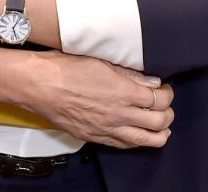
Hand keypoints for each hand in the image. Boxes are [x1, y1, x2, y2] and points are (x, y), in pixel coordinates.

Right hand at [18, 52, 173, 148]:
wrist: (39, 85)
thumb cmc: (66, 68)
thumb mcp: (101, 62)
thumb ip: (129, 74)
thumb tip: (151, 82)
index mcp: (123, 91)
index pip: (160, 99)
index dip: (167, 94)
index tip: (164, 89)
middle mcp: (119, 114)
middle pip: (159, 122)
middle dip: (168, 114)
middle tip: (165, 106)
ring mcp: (108, 128)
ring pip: (146, 140)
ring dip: (160, 133)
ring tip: (161, 126)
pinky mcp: (95, 137)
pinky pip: (125, 145)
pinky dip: (137, 141)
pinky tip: (138, 134)